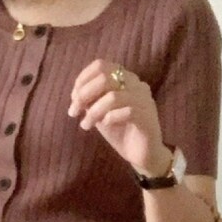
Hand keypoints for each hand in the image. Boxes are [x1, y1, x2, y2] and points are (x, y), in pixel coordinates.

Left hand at [67, 60, 170, 176]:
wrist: (142, 155)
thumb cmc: (121, 133)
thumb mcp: (100, 114)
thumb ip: (91, 101)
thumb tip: (76, 94)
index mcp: (125, 79)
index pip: (101, 65)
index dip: (83, 79)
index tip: (73, 98)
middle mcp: (136, 84)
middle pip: (105, 77)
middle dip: (84, 94)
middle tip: (74, 112)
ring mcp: (144, 100)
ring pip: (113, 97)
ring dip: (94, 111)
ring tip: (85, 125)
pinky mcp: (148, 117)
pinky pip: (127, 112)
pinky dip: (110, 118)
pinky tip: (105, 125)